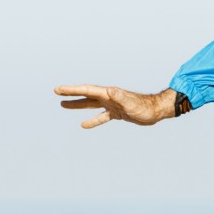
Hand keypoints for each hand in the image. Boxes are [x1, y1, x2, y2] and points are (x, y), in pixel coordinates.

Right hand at [54, 84, 174, 128]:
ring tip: (63, 105)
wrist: (155, 111)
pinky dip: (92, 120)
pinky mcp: (116, 113)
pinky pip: (101, 117)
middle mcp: (108, 97)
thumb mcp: (131, 103)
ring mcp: (111, 105)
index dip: (72, 90)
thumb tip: (109, 90)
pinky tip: (83, 124)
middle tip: (57, 92)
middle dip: (71, 94)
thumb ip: (120, 97)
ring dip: (77, 105)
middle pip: (85, 95)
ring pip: (90, 105)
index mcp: (108, 94)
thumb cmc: (144, 106)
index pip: (86, 90)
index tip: (59, 89)